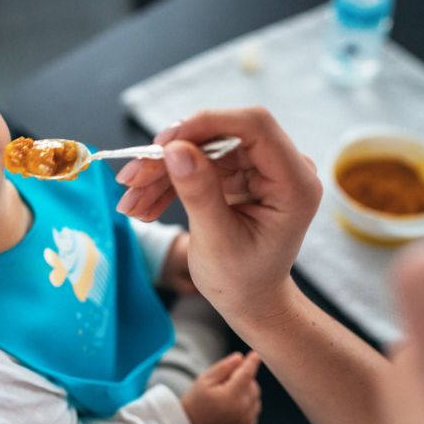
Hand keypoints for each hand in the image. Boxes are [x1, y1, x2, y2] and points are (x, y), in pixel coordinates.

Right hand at [116, 108, 321, 325]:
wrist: (249, 299)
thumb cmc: (242, 280)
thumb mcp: (217, 240)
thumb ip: (199, 193)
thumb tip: (174, 149)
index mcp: (294, 183)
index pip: (254, 127)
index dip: (207, 124)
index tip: (164, 143)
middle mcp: (282, 168)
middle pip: (220, 137)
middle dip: (171, 156)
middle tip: (130, 178)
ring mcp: (259, 169)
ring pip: (201, 150)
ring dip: (161, 174)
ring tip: (129, 202)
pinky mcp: (239, 175)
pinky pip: (197, 165)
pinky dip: (168, 183)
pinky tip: (143, 204)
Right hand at [181, 351, 261, 423]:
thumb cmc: (196, 402)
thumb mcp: (204, 380)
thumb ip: (223, 367)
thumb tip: (240, 358)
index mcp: (231, 396)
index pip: (247, 374)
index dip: (251, 363)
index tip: (255, 355)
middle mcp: (242, 410)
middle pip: (253, 386)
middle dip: (244, 379)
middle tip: (226, 381)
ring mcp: (245, 422)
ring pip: (256, 399)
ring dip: (248, 393)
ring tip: (228, 395)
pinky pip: (254, 412)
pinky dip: (248, 406)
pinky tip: (233, 407)